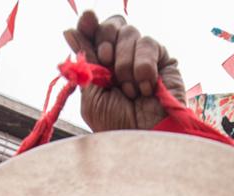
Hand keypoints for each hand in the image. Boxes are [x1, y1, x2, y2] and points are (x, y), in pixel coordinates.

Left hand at [63, 11, 184, 131]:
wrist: (143, 138)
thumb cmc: (117, 125)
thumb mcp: (92, 95)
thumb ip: (84, 61)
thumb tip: (69, 30)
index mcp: (101, 64)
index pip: (93, 32)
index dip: (89, 23)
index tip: (87, 18)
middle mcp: (122, 57)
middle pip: (112, 24)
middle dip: (105, 40)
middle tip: (106, 61)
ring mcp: (143, 56)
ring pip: (130, 32)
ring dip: (124, 63)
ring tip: (129, 90)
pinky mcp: (163, 59)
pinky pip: (149, 43)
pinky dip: (143, 66)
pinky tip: (145, 88)